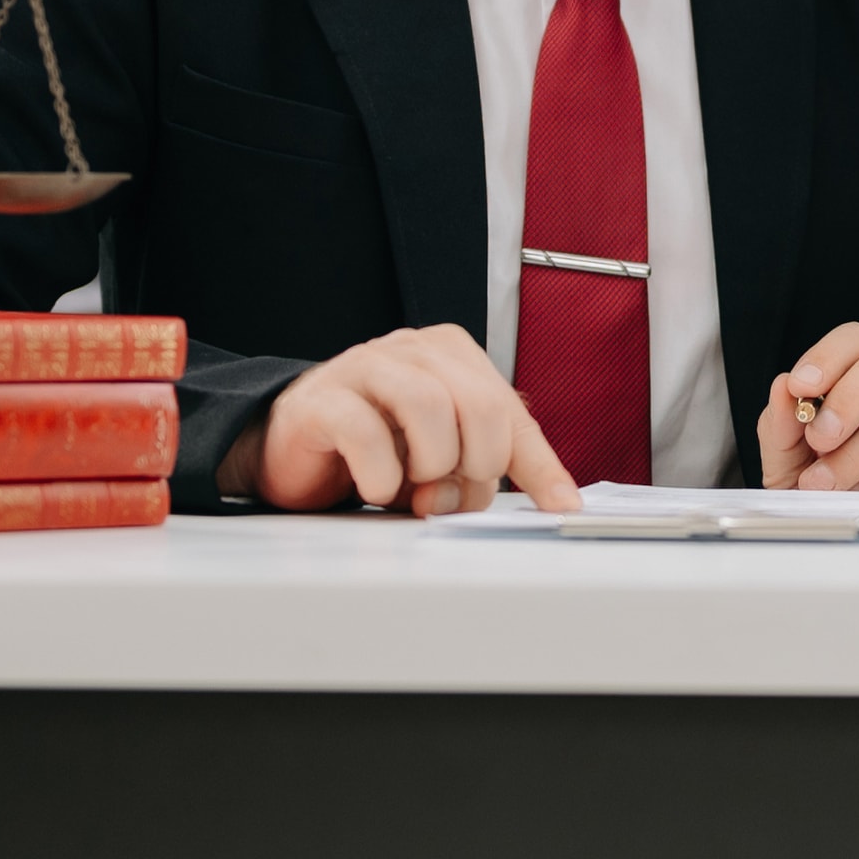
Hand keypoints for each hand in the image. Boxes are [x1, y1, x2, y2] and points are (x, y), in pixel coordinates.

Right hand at [232, 325, 580, 515]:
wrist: (296, 447)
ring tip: (411, 488)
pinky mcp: (323, 398)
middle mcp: (414, 350)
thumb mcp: (444, 459)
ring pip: (428, 407)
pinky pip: (365, 432)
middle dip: (476, 468)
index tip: (561, 507)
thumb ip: (482, 472)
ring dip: (429, 466)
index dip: (538, 466)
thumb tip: (532, 502)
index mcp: (453, 356)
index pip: (511, 411)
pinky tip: (375, 487)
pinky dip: (380, 475)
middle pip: (481, 406)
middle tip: (448, 495)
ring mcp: (366, 366)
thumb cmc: (377, 447)